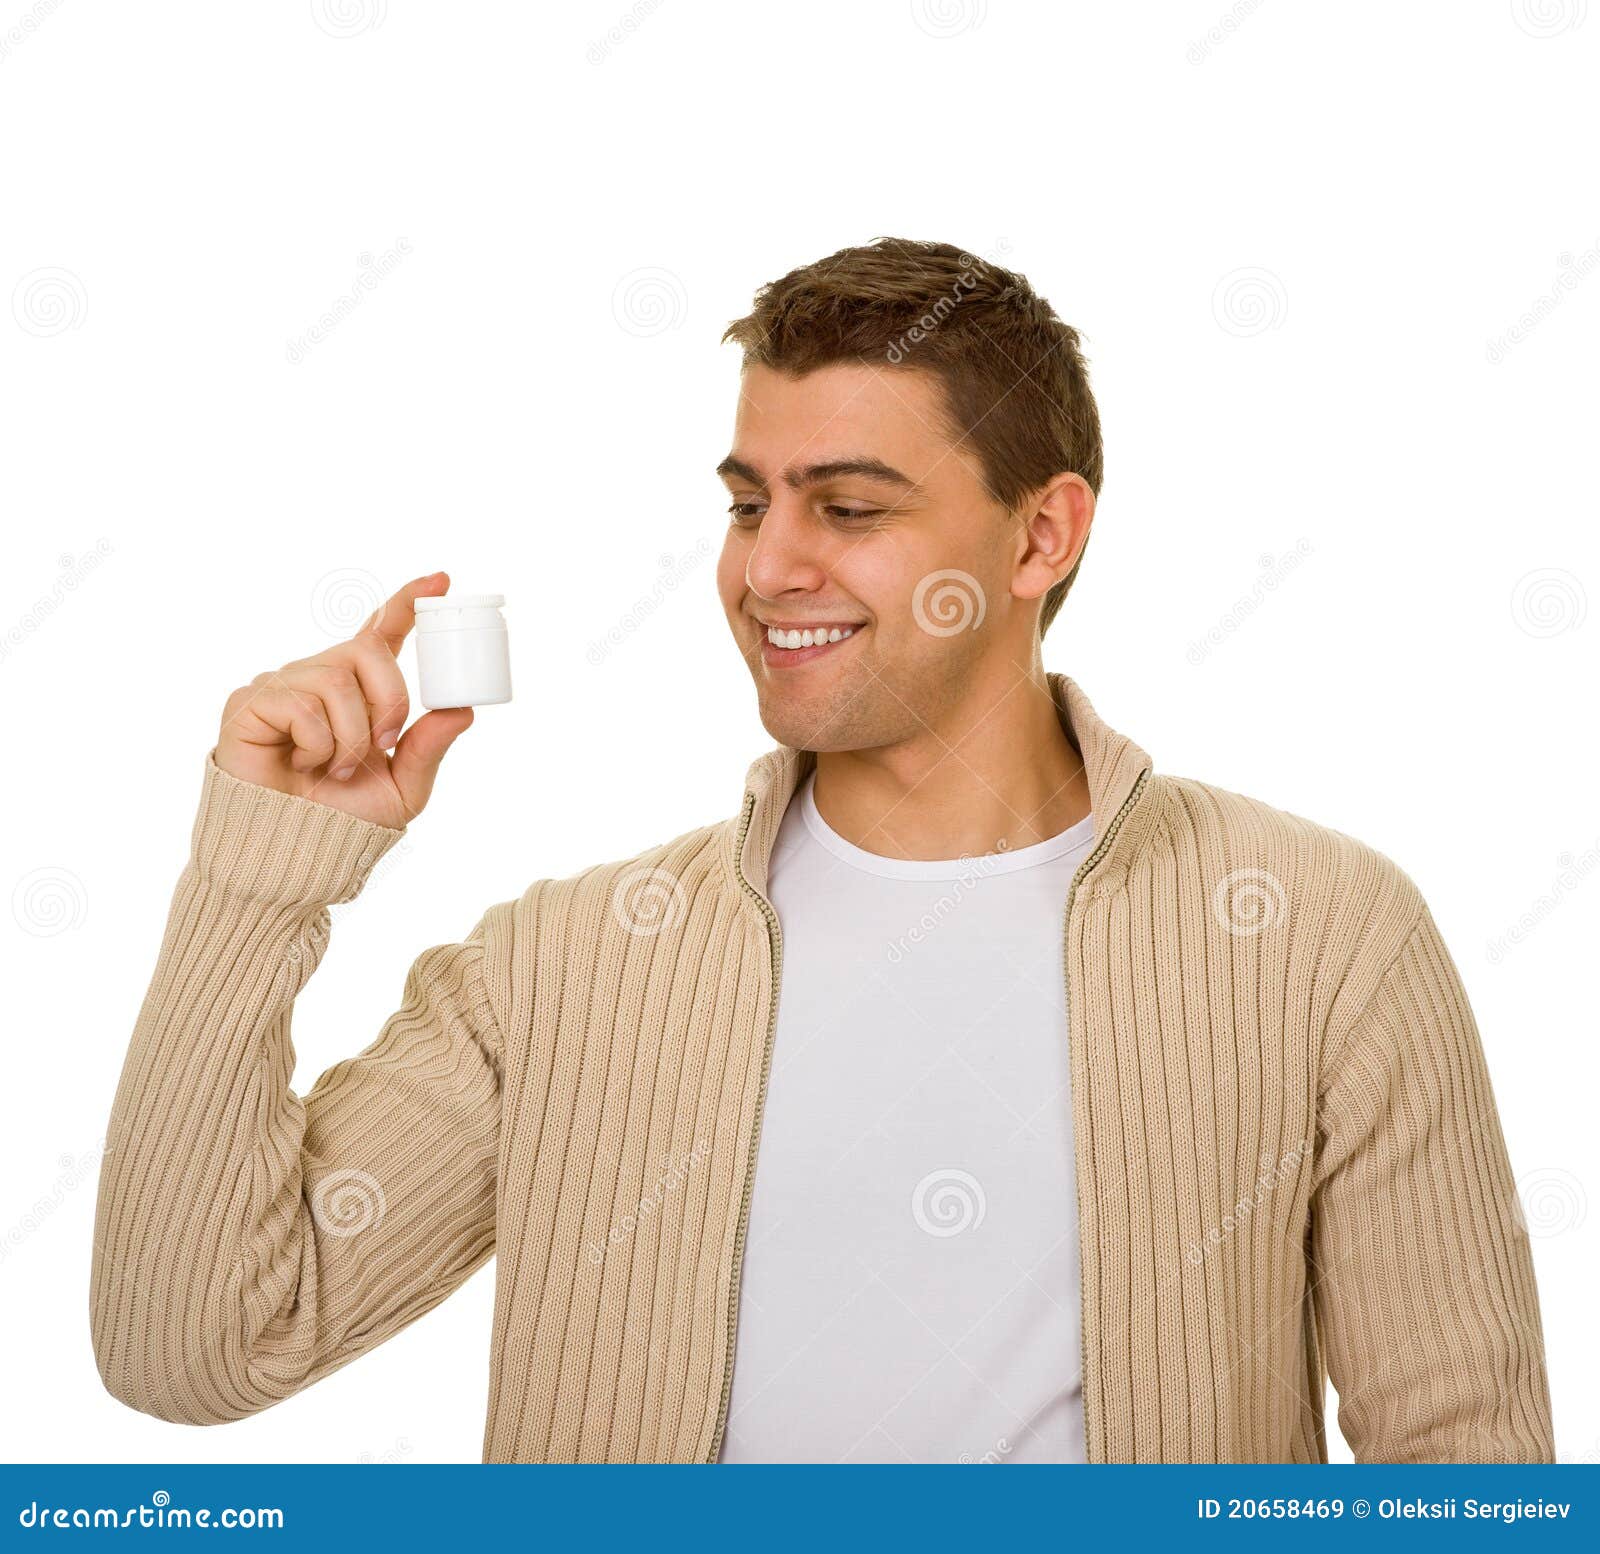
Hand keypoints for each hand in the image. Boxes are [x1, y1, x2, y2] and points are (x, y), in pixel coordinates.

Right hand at [215, 571, 472, 828]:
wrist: (292, 851)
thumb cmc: (342, 818)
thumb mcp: (403, 788)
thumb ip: (429, 748)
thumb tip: (463, 710)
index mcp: (358, 691)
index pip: (382, 633)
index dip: (408, 602)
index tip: (441, 581)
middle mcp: (320, 677)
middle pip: (367, 650)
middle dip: (389, 700)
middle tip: (382, 745)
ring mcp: (283, 684)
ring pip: (336, 680)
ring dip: (350, 736)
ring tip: (335, 767)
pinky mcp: (251, 702)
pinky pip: (300, 703)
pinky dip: (316, 743)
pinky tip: (300, 762)